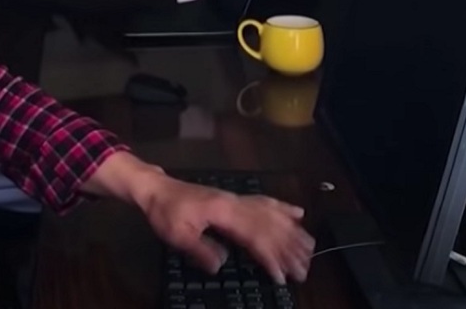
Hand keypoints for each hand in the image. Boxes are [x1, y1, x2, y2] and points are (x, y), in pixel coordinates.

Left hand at [139, 176, 315, 284]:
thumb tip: (223, 264)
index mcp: (223, 212)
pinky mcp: (233, 199)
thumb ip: (200, 249)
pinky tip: (298, 214)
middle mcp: (235, 203)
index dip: (270, 256)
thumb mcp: (176, 235)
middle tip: (304, 269)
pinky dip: (283, 208)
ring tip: (310, 248)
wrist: (155, 189)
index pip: (254, 236)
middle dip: (289, 249)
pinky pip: (264, 201)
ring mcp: (236, 199)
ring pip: (271, 214)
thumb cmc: (164, 211)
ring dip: (292, 232)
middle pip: (269, 226)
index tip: (282, 275)